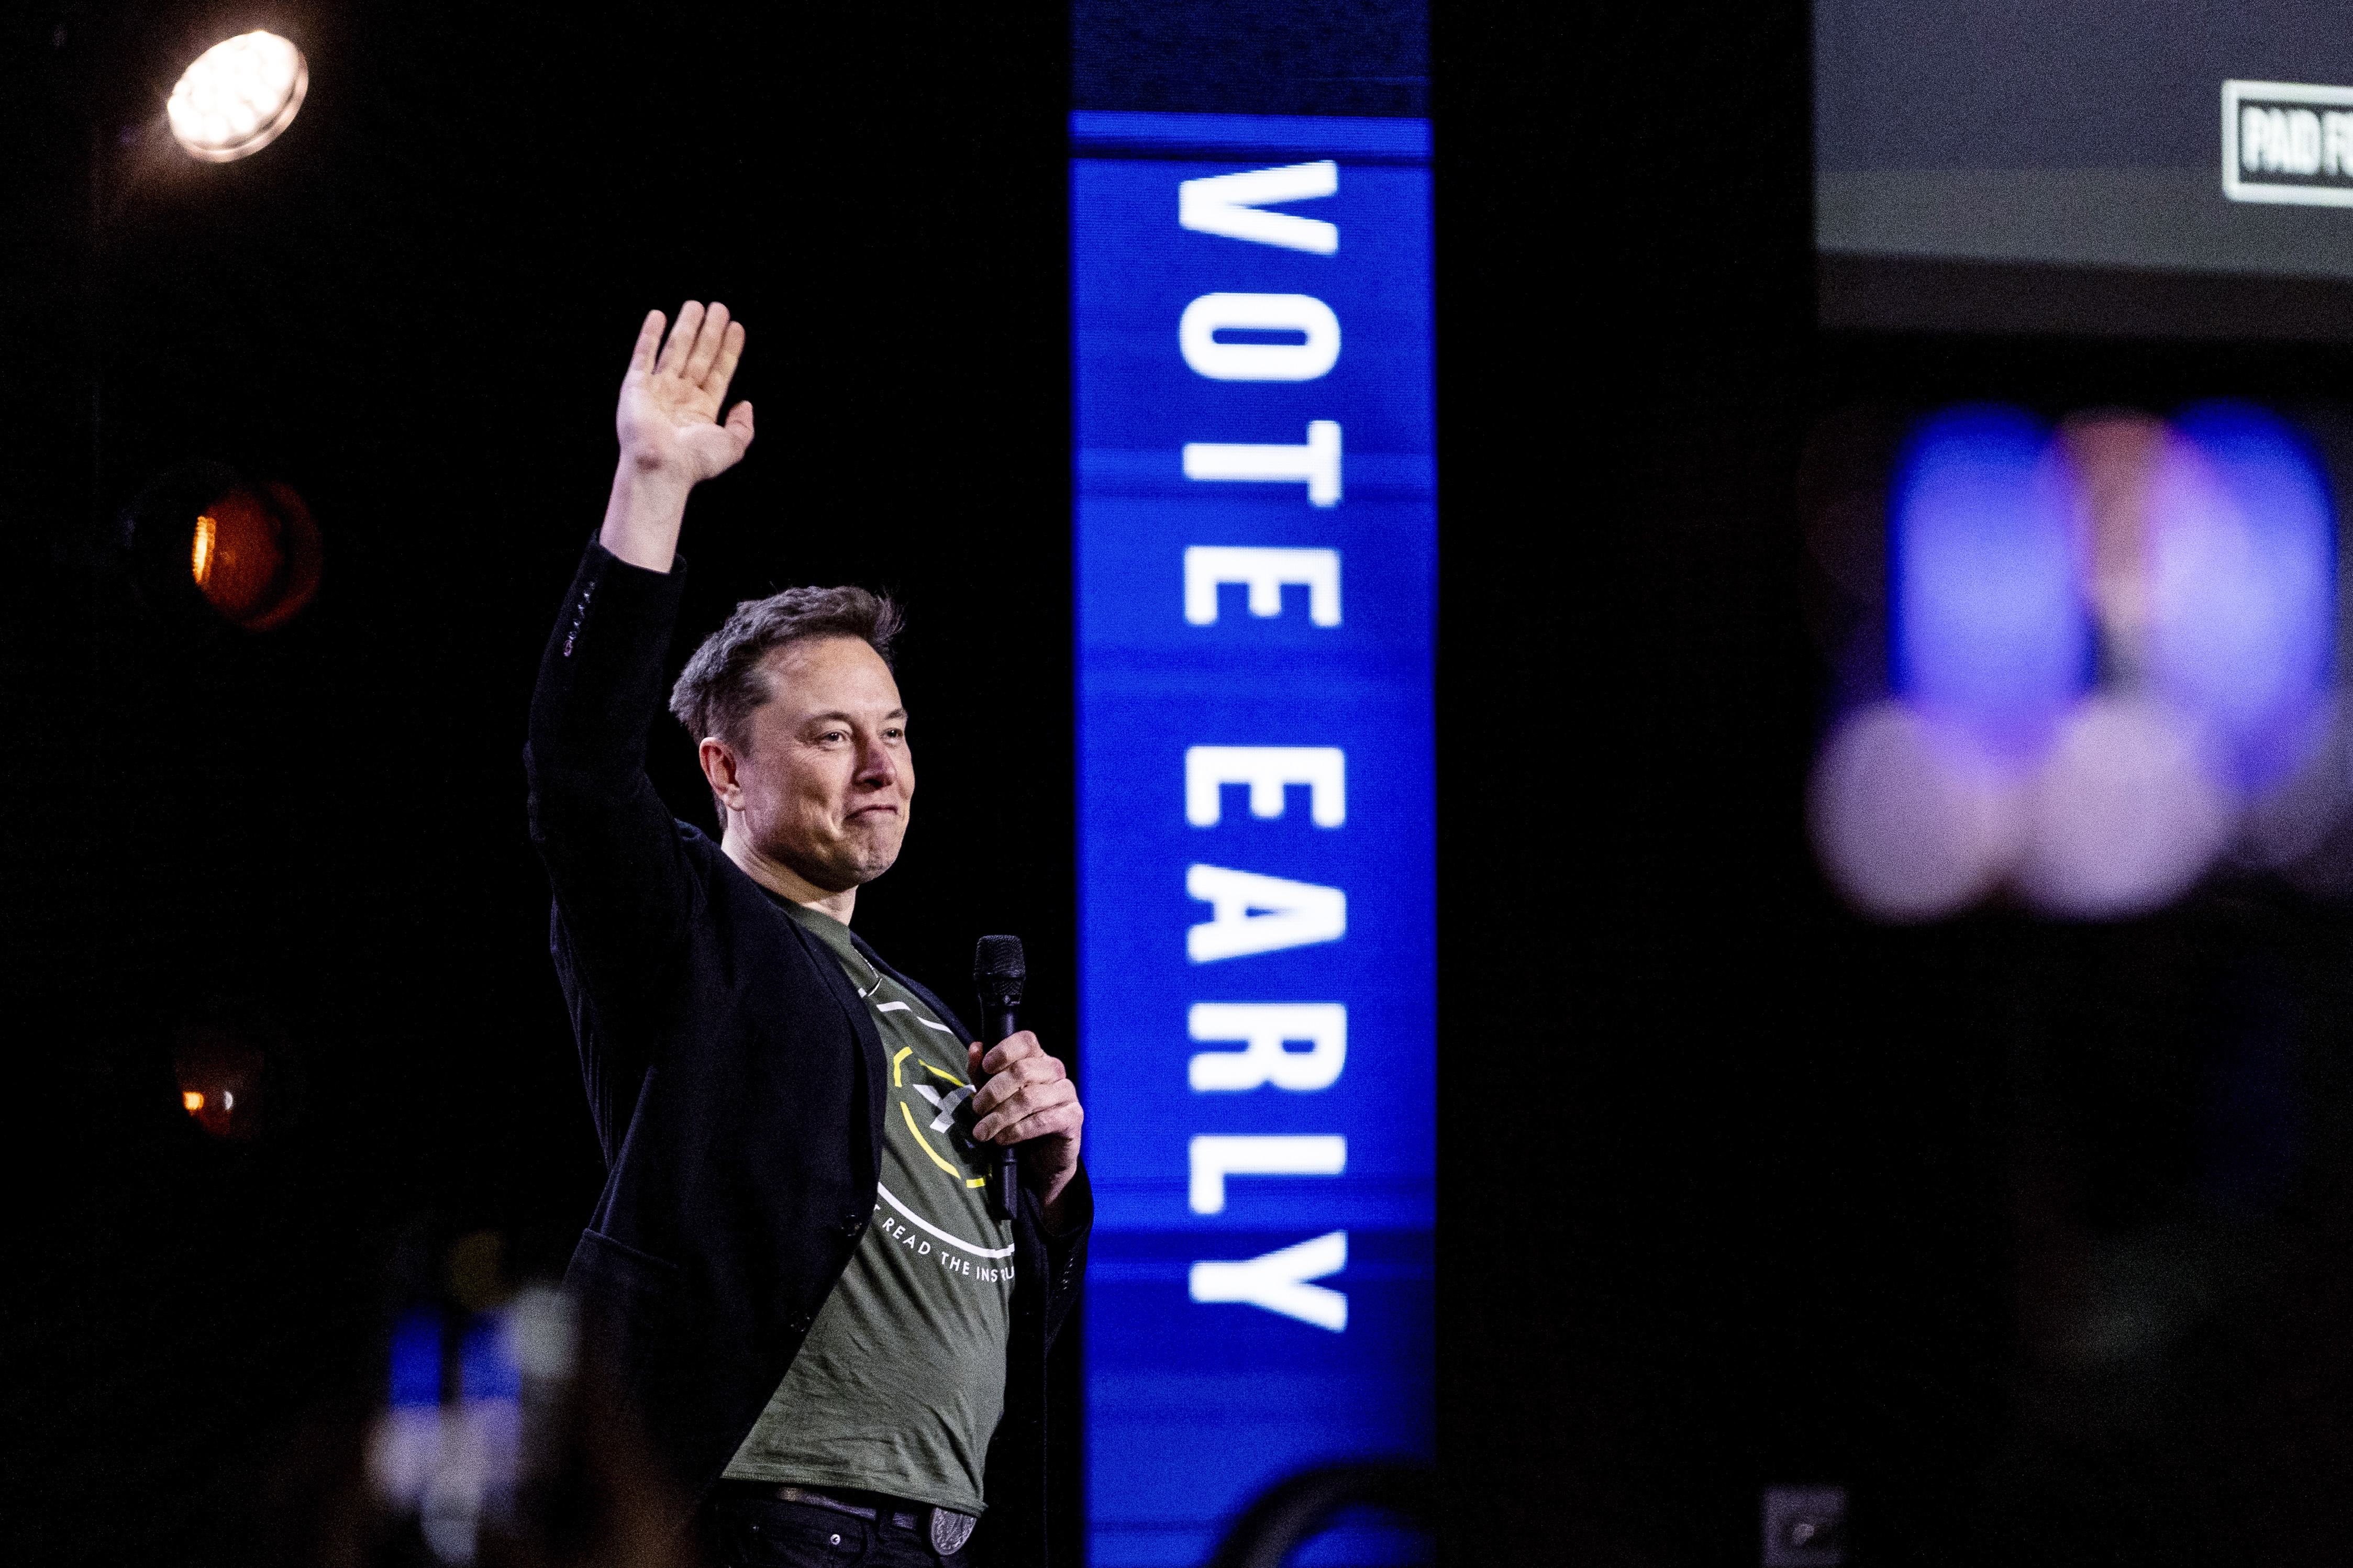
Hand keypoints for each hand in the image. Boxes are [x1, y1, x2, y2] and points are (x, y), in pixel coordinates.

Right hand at [616, 302, 753, 484]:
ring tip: (696, 305)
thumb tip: (746, 404)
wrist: (661, 468)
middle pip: (699, 355)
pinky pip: (643, 355)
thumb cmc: (694, 461)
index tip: (737, 327)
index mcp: (702, 409)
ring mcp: (658, 390)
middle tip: (719, 307)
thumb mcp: (732, 446)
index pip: (719, 371)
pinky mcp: (636, 387)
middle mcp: (680, 396)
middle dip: (710, 332)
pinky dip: (649, 335)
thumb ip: (743, 426)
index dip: (728, 349)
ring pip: (675, 349)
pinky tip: (658, 316)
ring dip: (685, 327)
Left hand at [968, 1031, 1083, 1225]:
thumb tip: (975, 1047)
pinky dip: (1017, 1131)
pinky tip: (1002, 1139)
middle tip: (977, 1109)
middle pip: (1022, 1070)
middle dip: (993, 1092)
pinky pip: (1043, 1121)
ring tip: (983, 1131)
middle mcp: (1055, 1071)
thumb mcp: (994, 1095)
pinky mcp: (1073, 1117)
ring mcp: (1067, 1093)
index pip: (1026, 1041)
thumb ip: (983, 1073)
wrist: (1041, 1157)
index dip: (1004, 1051)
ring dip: (1000, 1116)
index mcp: (1037, 1058)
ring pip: (1029, 1097)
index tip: (985, 1067)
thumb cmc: (1017, 1119)